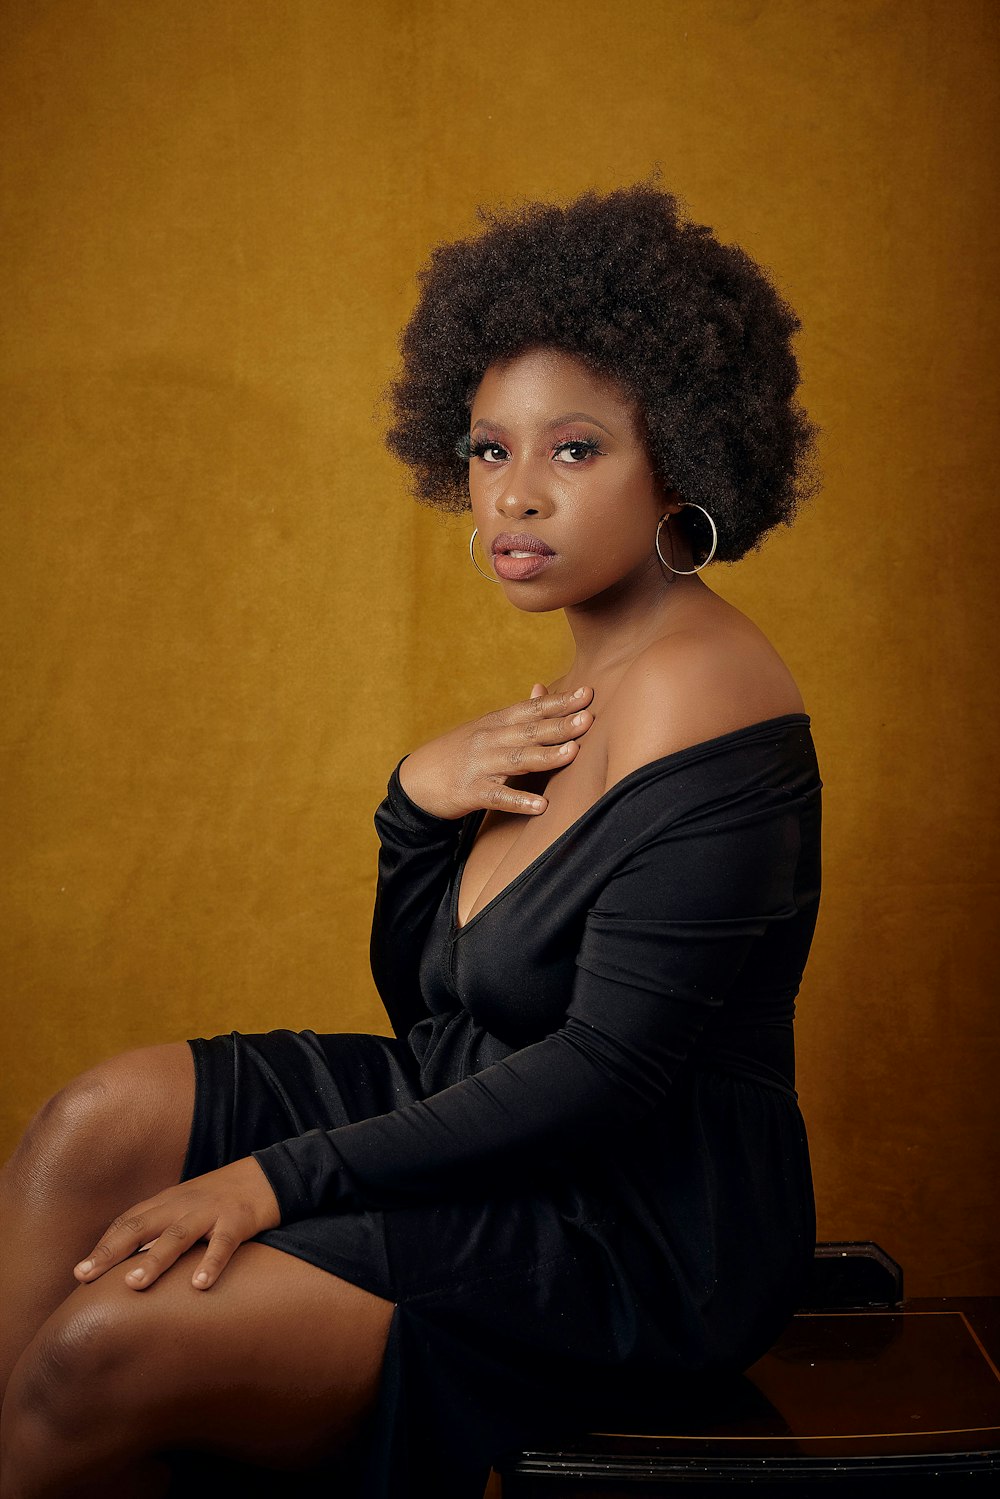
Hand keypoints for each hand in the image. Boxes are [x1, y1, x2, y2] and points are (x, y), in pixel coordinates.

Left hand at [73, 1156, 280, 1291]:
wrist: (270, 1174)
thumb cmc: (223, 1197)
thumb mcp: (187, 1206)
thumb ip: (161, 1227)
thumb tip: (129, 1263)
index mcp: (169, 1202)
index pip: (128, 1222)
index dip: (104, 1246)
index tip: (80, 1272)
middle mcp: (184, 1205)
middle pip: (141, 1226)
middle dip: (111, 1251)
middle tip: (85, 1275)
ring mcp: (211, 1211)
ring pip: (177, 1235)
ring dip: (154, 1259)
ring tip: (133, 1284)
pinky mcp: (239, 1219)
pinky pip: (223, 1243)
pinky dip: (210, 1263)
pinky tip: (199, 1286)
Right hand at [396, 681, 594, 820]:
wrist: (416, 780)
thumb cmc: (458, 753)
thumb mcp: (486, 727)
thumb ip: (518, 712)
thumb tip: (543, 688)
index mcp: (496, 723)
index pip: (532, 709)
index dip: (559, 702)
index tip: (586, 694)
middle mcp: (489, 740)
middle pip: (529, 731)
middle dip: (560, 724)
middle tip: (588, 718)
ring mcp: (479, 766)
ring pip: (517, 760)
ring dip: (546, 756)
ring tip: (573, 752)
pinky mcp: (470, 792)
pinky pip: (498, 797)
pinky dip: (519, 801)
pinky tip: (541, 805)